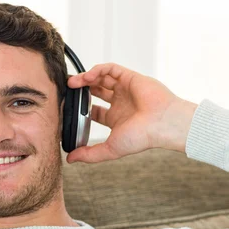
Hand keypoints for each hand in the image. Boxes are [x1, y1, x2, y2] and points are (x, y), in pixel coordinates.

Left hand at [66, 63, 197, 163]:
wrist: (162, 123)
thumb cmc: (142, 137)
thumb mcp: (110, 149)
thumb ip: (89, 154)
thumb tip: (70, 159)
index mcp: (116, 119)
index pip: (94, 111)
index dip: (80, 109)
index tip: (67, 108)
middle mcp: (121, 103)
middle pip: (96, 91)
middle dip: (80, 89)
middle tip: (67, 90)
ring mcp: (125, 89)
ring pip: (102, 78)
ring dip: (86, 78)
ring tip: (73, 82)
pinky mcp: (130, 77)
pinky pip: (111, 68)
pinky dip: (98, 70)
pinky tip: (88, 77)